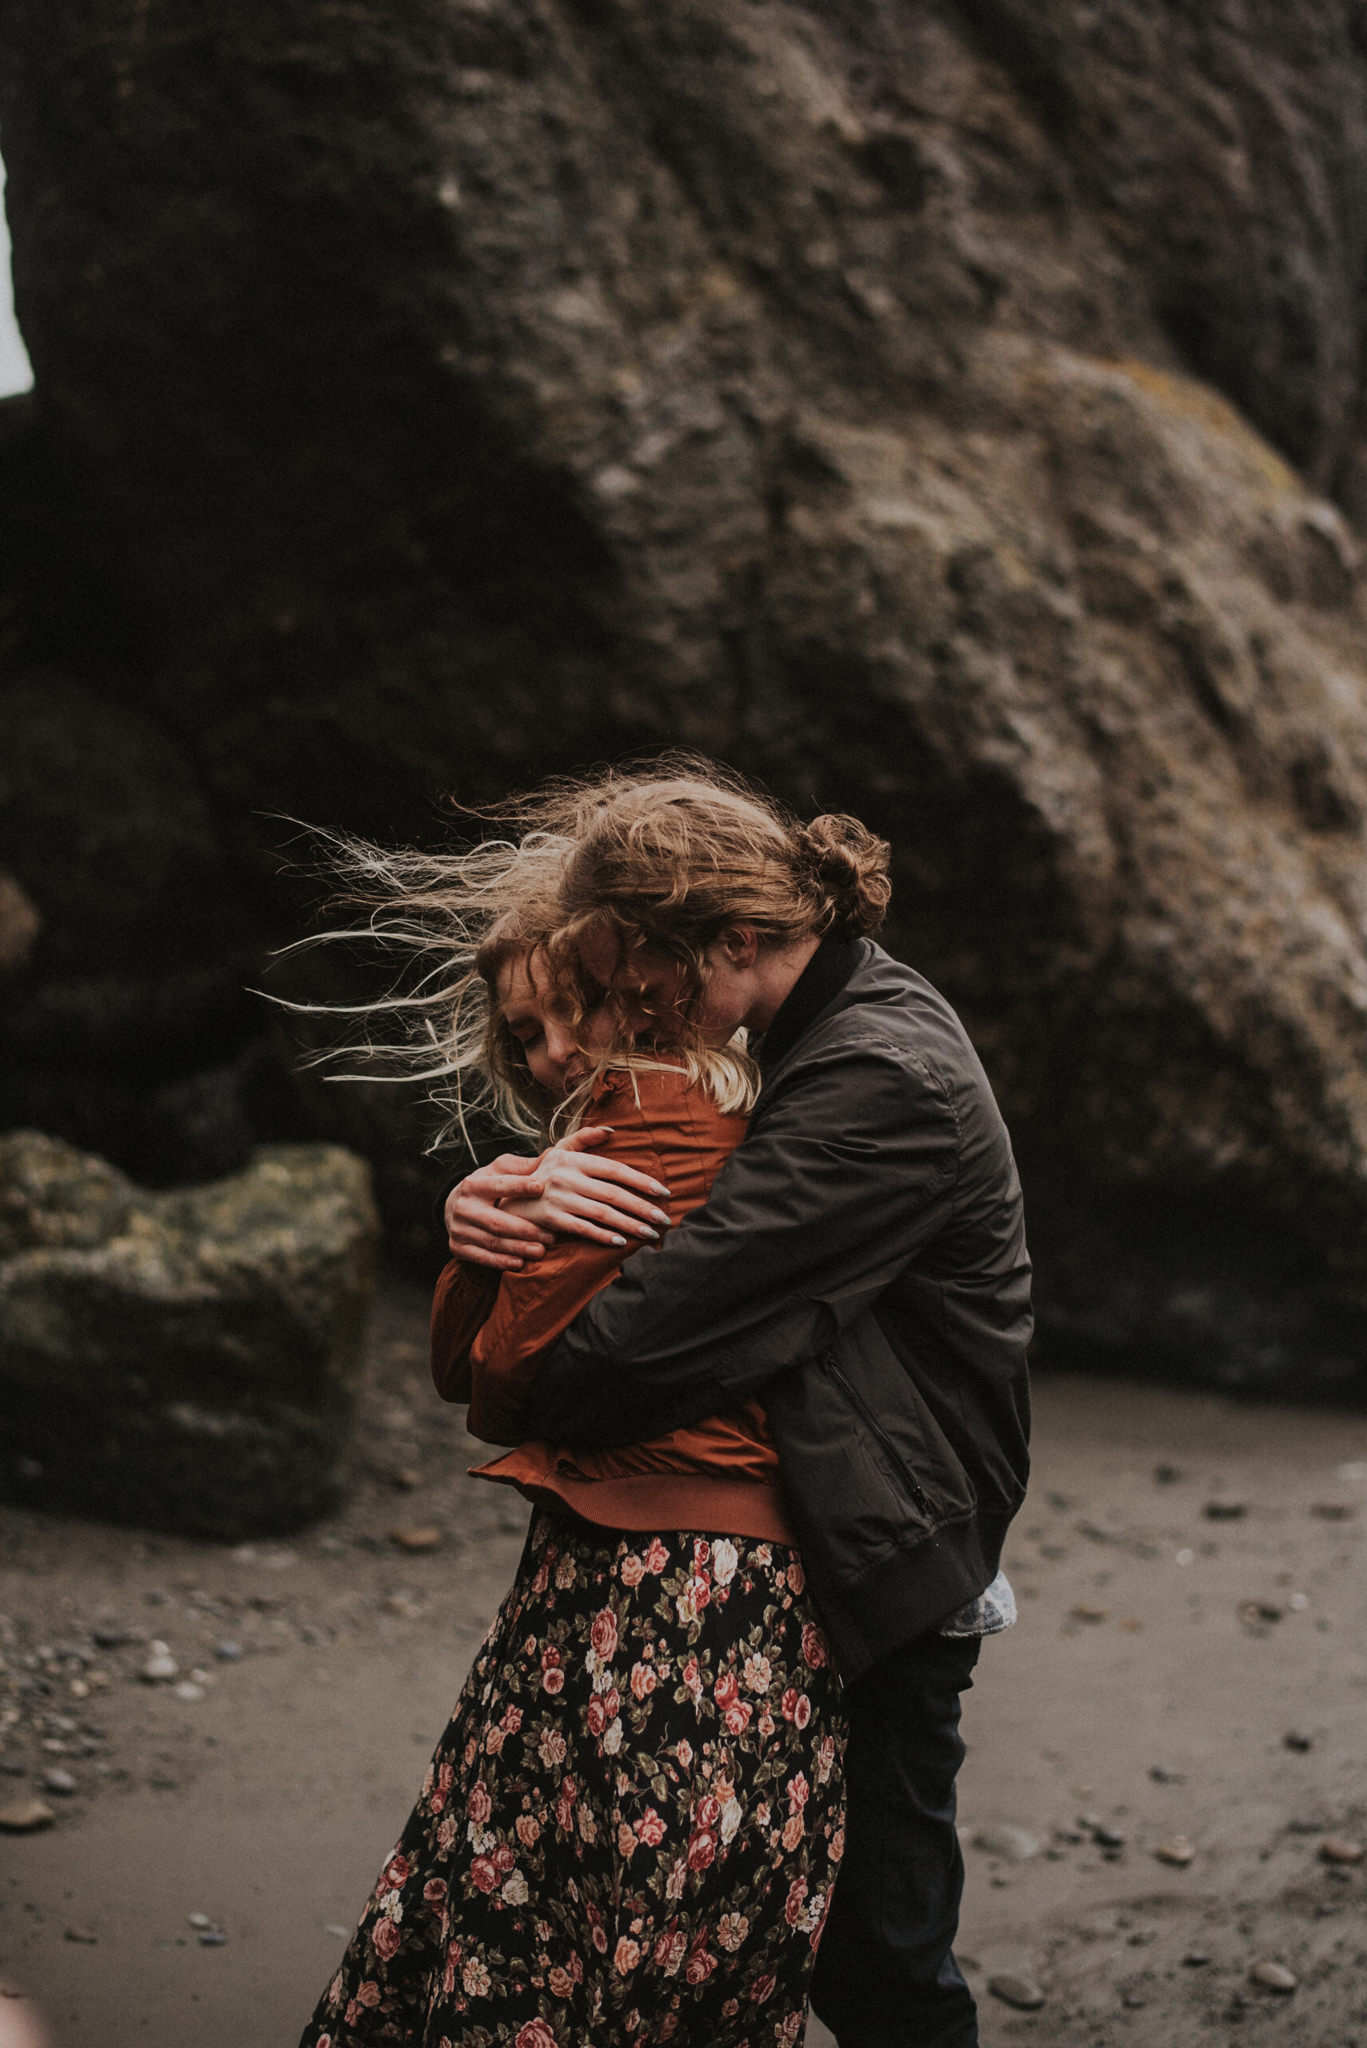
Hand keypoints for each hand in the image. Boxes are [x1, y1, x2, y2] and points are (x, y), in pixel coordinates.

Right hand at [444, 1153, 554, 1269]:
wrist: (454, 1207)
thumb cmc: (487, 1186)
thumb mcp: (499, 1171)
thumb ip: (522, 1167)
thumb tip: (553, 1155)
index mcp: (473, 1185)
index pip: (498, 1185)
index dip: (518, 1186)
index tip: (541, 1187)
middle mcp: (463, 1207)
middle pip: (497, 1221)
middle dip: (526, 1230)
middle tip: (551, 1236)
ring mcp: (459, 1229)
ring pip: (492, 1242)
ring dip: (519, 1248)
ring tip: (542, 1250)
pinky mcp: (458, 1248)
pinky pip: (482, 1258)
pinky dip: (502, 1261)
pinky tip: (521, 1263)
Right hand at [502, 1126, 672, 1248]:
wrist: (506, 1197)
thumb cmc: (541, 1174)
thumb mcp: (558, 1151)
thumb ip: (584, 1139)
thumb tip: (611, 1130)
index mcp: (574, 1160)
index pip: (615, 1170)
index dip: (641, 1181)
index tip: (663, 1192)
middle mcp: (567, 1177)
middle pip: (613, 1193)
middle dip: (642, 1207)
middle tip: (664, 1219)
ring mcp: (558, 1198)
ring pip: (602, 1213)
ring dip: (629, 1225)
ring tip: (650, 1234)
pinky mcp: (550, 1219)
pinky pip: (582, 1229)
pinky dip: (602, 1236)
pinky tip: (620, 1242)